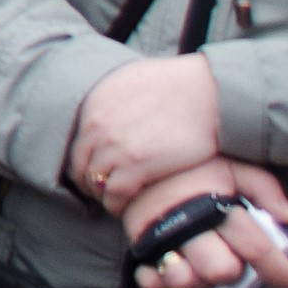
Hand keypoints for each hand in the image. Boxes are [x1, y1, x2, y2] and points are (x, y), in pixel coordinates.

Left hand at [66, 53, 223, 212]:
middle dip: (88, 181)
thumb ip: (115, 98)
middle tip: (101, 192)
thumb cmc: (181, 83)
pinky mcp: (137, 164)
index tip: (94, 171)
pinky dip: (115, 205)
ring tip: (114, 202)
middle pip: (81, 165)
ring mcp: (115, 145)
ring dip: (102, 195)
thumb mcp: (133, 79)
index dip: (85, 161)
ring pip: (95, 181)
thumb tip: (113, 109)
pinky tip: (123, 208)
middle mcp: (99, 124)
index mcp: (95, 102)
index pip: (78, 143)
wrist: (210, 91)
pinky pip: (114, 193)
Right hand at [118, 156, 287, 287]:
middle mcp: (190, 224)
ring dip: (199, 280)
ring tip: (202, 268)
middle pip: (220, 270)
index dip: (277, 268)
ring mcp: (161, 236)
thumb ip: (264, 188)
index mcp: (217, 203)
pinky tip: (171, 274)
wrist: (134, 149)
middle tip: (233, 259)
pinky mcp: (138, 244)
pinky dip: (161, 284)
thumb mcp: (232, 165)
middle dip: (233, 271)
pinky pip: (149, 279)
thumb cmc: (192, 164)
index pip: (255, 245)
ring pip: (185, 280)